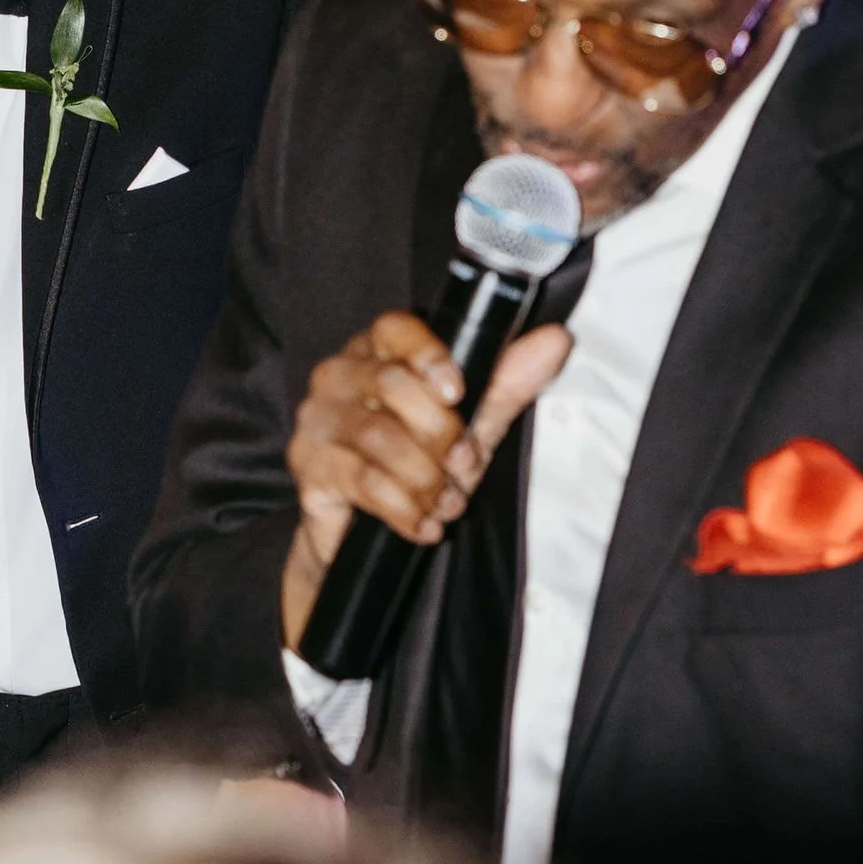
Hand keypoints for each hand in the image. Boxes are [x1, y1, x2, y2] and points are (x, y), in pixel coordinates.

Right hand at [281, 305, 572, 653]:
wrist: (360, 536)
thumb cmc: (413, 465)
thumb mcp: (468, 424)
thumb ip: (506, 383)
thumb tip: (554, 340)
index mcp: (374, 353)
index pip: (393, 328)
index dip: (427, 354)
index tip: (458, 392)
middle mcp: (338, 377)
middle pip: (391, 384)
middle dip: (440, 432)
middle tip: (464, 464)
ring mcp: (317, 420)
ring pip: (379, 436)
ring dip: (426, 477)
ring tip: (447, 503)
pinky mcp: (308, 465)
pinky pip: (363, 480)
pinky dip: (404, 508)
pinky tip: (424, 524)